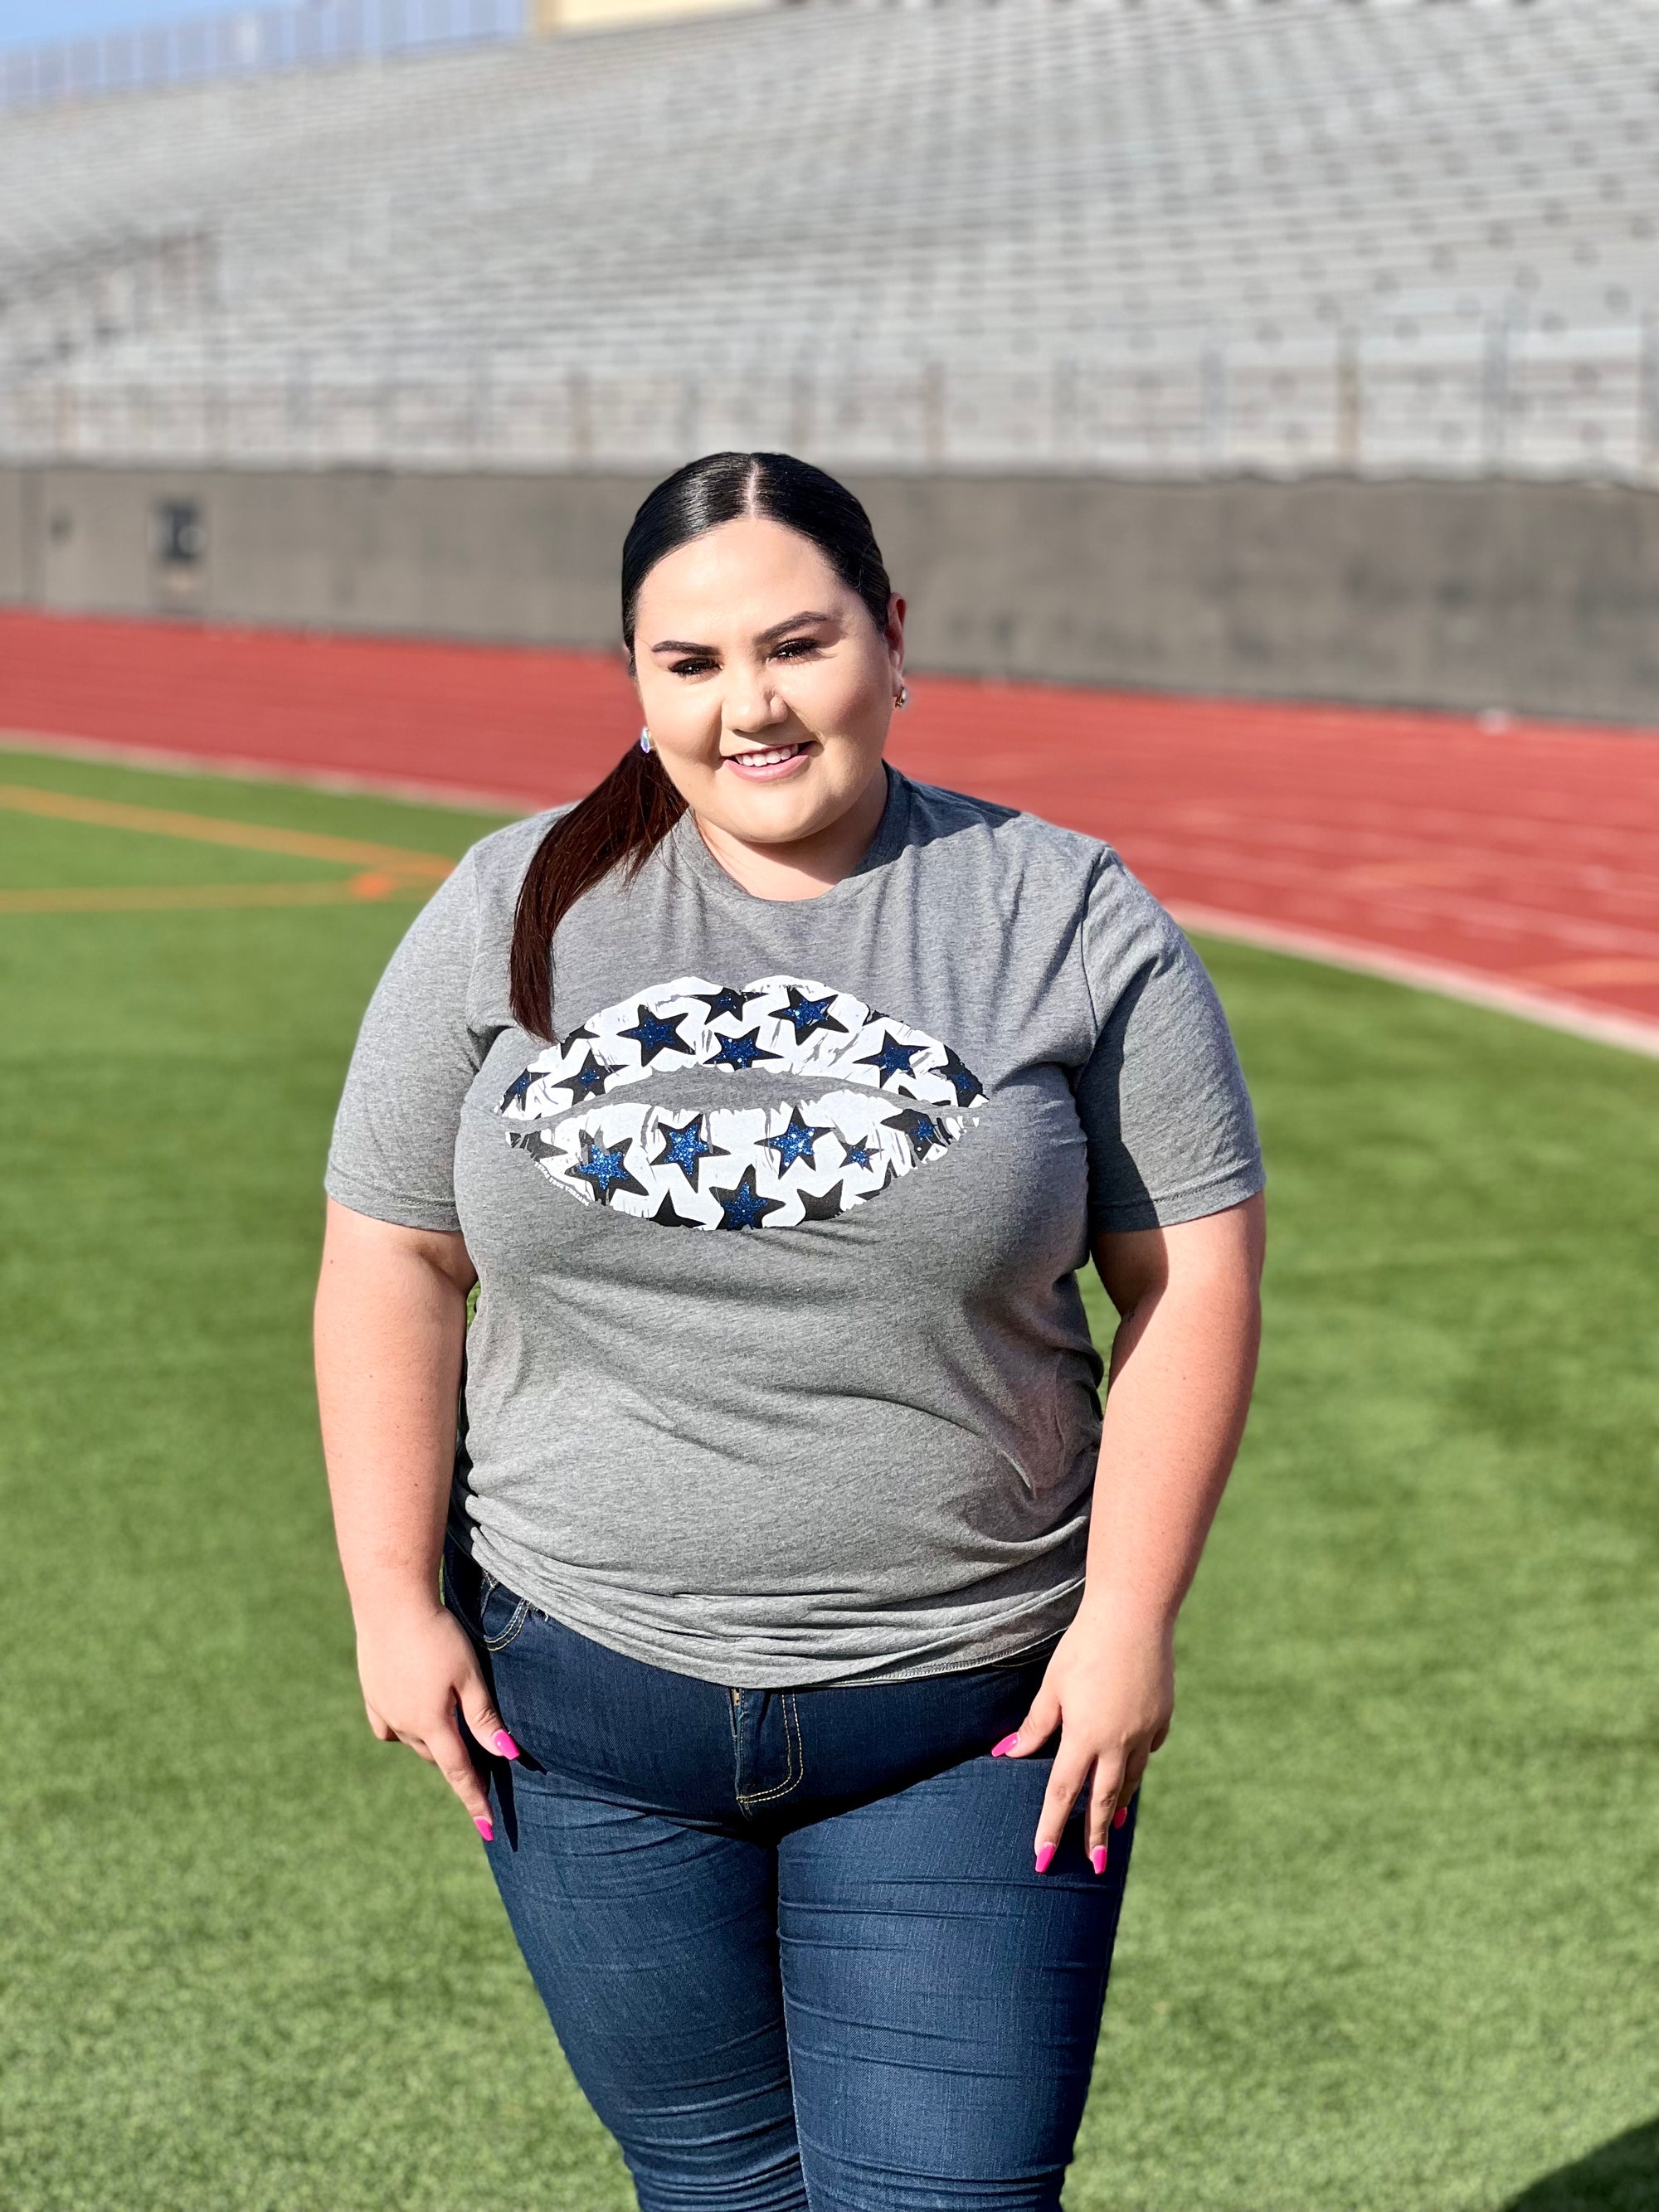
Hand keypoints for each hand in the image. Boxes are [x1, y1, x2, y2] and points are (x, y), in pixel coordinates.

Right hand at [355, 1601, 518, 1837]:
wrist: (389, 1602)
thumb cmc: (437, 1635)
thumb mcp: (469, 1674)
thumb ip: (484, 1718)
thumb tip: (505, 1755)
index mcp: (432, 1724)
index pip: (460, 1772)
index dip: (475, 1800)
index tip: (488, 1828)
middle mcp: (404, 1724)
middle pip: (439, 1755)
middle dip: (459, 1760)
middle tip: (480, 1757)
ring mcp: (384, 1710)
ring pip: (414, 1741)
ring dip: (434, 1741)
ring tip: (450, 1727)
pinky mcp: (371, 1693)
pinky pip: (389, 1726)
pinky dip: (405, 1729)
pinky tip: (413, 1717)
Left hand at [993, 1603, 1173, 1872]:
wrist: (1134, 1614)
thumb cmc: (1085, 1645)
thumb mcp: (1053, 1686)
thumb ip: (1035, 1726)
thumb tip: (1008, 1755)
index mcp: (1086, 1736)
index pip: (1062, 1793)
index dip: (1050, 1827)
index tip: (1042, 1858)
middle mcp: (1118, 1742)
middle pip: (1103, 1801)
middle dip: (1095, 1836)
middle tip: (1093, 1865)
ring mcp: (1145, 1732)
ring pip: (1130, 1780)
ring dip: (1118, 1806)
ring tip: (1111, 1828)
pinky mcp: (1162, 1717)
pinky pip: (1147, 1751)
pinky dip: (1137, 1765)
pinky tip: (1131, 1771)